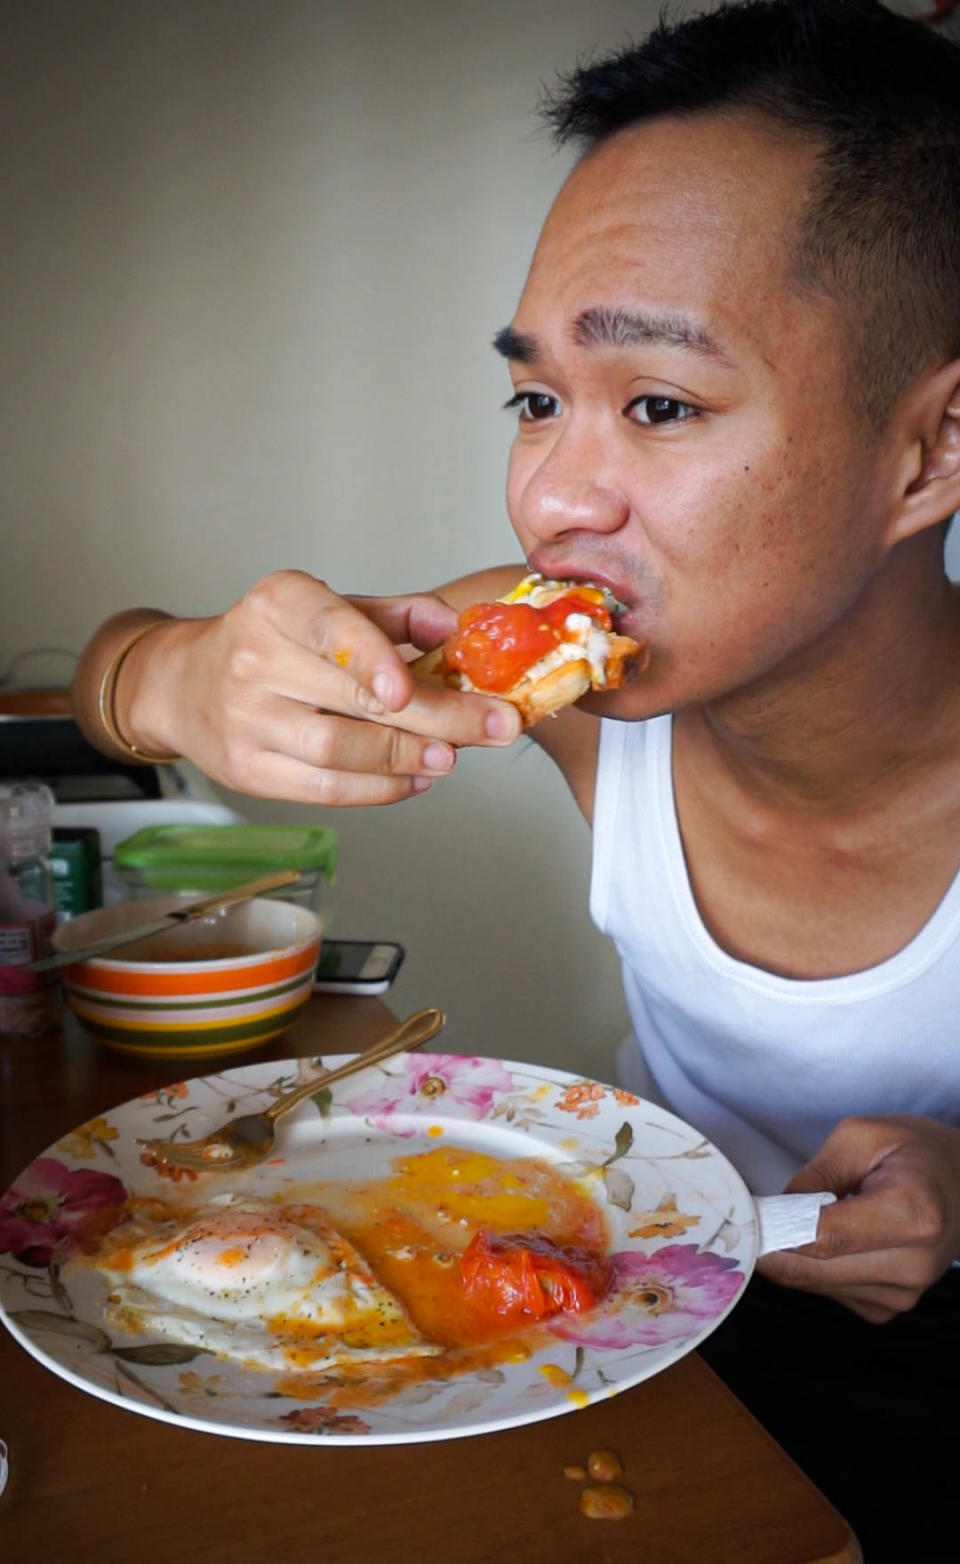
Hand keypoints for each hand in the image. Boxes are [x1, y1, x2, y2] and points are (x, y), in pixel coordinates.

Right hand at [118, 570, 521, 803]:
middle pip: (354, 700)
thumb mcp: (329, 609)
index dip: (372, 657)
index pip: (330, 628)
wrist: (184, 683)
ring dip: (408, 758)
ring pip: (340, 752)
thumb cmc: (275, 642)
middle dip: (438, 717)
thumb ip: (396, 615)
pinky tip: (416, 779)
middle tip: (497, 725)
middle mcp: (254, 658)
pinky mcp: (246, 770)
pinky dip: (379, 789)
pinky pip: (323, 789)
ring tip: (453, 756)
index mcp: (279, 604)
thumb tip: (454, 627)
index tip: (410, 685)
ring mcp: (245, 720)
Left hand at [757, 1114, 959, 1322]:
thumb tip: (774, 1213)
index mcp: (912, 1213)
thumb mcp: (862, 1136)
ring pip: (815, 1286)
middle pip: (813, 1270)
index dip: (776, 1229)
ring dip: (796, 1257)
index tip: (748, 1215)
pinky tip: (832, 1241)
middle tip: (757, 1216)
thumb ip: (815, 1174)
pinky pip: (830, 1294)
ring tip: (805, 1220)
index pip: (823, 1238)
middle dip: (774, 1245)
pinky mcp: (891, 1309)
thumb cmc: (915, 1152)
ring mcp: (904, 1295)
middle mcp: (912, 1265)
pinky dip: (817, 1269)